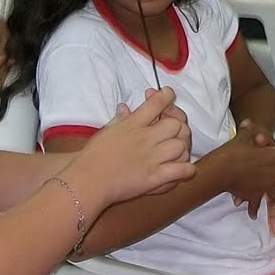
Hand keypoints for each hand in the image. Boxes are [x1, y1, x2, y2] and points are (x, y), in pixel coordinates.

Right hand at [71, 87, 193, 208]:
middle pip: (175, 124)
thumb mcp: (106, 130)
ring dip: (181, 148)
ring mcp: (152, 158)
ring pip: (181, 146)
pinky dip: (186, 170)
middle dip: (177, 126)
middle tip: (172, 130)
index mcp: (133, 124)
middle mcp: (146, 139)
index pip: (157, 103)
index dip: (167, 96)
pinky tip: (183, 169)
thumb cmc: (93, 155)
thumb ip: (120, 118)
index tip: (169, 94)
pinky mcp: (154, 177)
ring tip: (176, 152)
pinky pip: (180, 170)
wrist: (88, 180)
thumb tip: (125, 107)